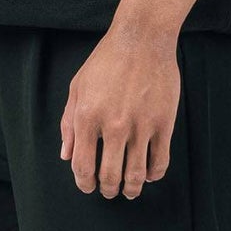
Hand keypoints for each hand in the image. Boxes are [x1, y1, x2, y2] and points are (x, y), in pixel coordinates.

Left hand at [60, 26, 179, 198]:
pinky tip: (149, 175)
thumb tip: (66, 155)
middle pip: (109, 175)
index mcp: (87, 117)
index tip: (88, 186)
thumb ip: (69, 123)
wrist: (142, 38)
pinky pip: (160, 160)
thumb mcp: (77, 87)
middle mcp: (113, 125)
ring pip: (136, 173)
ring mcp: (140, 125)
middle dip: (107, 189)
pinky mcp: (164, 123)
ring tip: (130, 191)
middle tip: (109, 191)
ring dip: (131, 189)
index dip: (84, 183)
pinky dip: (154, 174)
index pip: (83, 166)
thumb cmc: (106, 60)